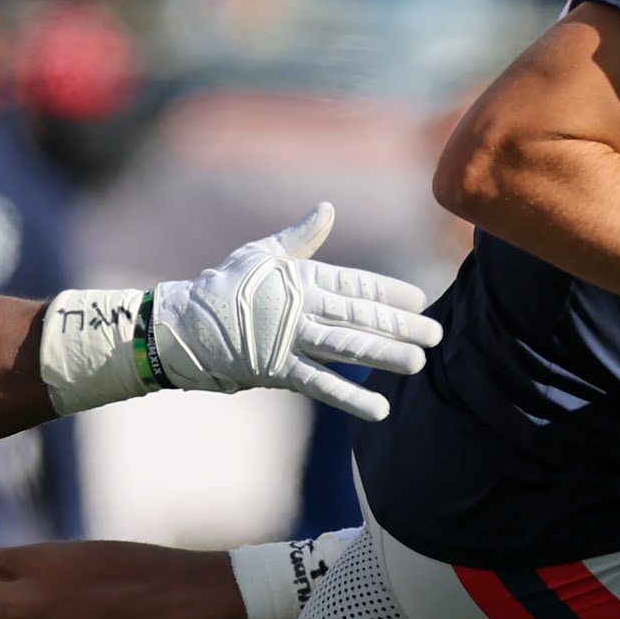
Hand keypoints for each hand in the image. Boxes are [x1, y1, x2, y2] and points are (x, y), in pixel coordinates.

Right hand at [152, 203, 444, 422]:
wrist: (183, 324)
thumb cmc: (224, 286)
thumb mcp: (262, 253)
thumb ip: (301, 237)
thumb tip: (327, 209)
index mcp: (301, 277)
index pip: (355, 284)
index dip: (389, 291)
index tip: (419, 299)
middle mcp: (301, 307)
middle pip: (360, 317)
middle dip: (400, 326)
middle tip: (436, 335)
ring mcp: (290, 340)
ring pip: (347, 348)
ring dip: (385, 356)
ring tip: (418, 364)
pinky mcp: (278, 370)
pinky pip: (321, 385)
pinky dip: (350, 398)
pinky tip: (380, 409)